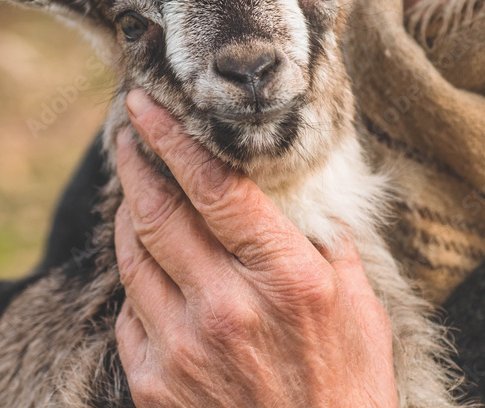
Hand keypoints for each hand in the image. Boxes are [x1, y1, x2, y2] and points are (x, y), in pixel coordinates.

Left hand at [114, 89, 398, 407]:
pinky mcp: (155, 380)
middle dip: (135, 163)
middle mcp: (227, 306)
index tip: (147, 106)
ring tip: (135, 194)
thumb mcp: (359, 310)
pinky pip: (128, 310)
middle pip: (159, 212)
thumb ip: (328, 246)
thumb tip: (299, 198)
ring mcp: (184, 345)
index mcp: (284, 278)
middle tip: (125, 135)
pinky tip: (150, 270)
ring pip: (133, 256)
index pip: (216, 188)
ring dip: (130, 216)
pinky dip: (136, 281)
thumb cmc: (348, 389)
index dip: (175, 138)